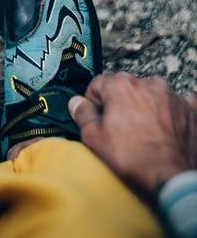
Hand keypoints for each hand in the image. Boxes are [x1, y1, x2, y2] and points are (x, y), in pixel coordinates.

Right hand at [68, 72, 196, 200]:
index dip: (93, 102)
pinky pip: (178, 105)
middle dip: (121, 105)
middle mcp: (149, 83)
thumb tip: (77, 104)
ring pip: (152, 96)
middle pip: (126, 89)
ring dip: (146, 108)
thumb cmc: (134, 159)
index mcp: (122, 84)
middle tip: (119, 130)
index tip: (96, 117)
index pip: (98, 84)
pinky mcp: (191, 110)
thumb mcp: (94, 138)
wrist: (172, 179)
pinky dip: (172, 114)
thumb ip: (82, 114)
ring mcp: (173, 96)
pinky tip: (166, 129)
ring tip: (143, 134)